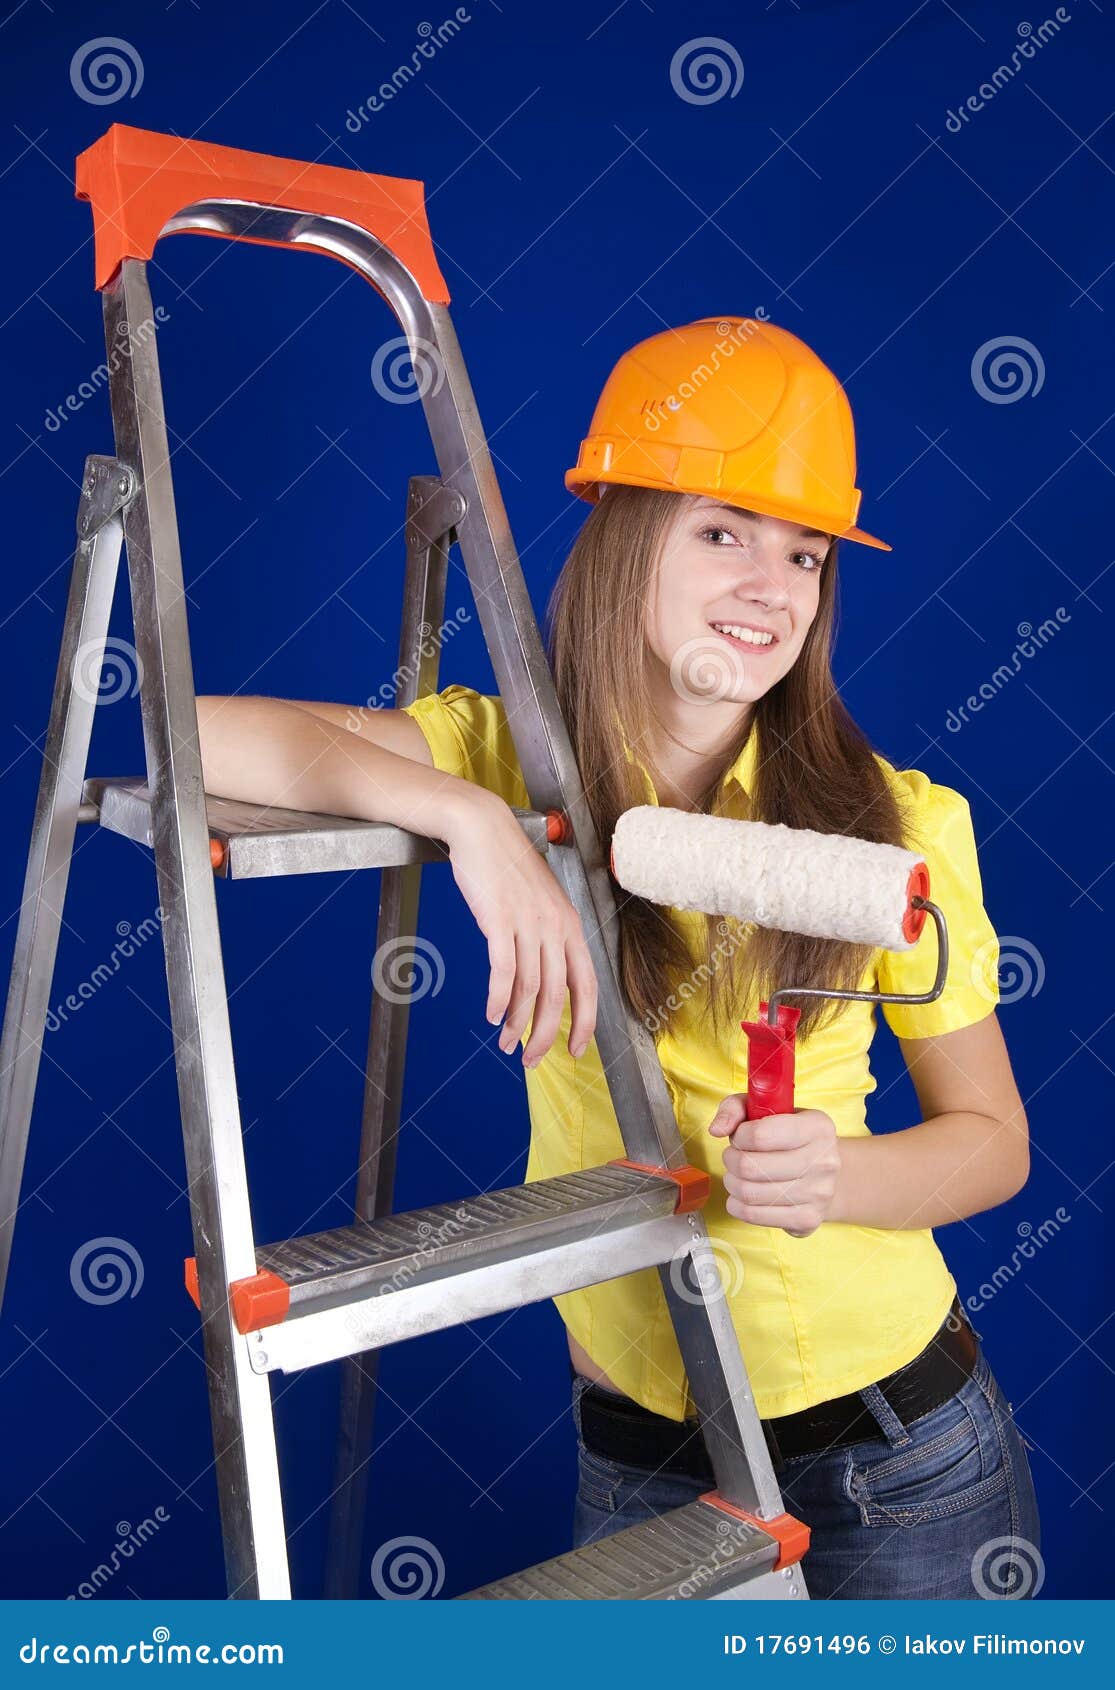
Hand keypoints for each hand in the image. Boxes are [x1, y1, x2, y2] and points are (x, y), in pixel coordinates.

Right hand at [443, 788, 597, 1066]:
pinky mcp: (500, 920)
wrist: (482, 830)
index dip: (584, 1022)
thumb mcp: (539, 903)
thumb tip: (541, 978)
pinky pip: (503, 971)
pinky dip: (499, 999)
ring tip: (507, 1044)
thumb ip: (545, 937)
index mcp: (569, 925)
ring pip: (530, 989)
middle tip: (531, 1060)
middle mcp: (555, 927)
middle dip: (546, 1035)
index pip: (586, 985)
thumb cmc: (507, 868)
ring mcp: (528, 923)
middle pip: (557, 996)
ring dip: (518, 1024)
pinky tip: (492, 1015)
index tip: (574, 1049)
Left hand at [708, 1099, 840, 1237]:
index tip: (740, 1135)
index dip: (739, 1136)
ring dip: (732, 1182)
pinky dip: (737, 1205)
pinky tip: (742, 1195)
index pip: (760, 1135)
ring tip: (737, 1175)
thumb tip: (717, 1129)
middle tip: (734, 1157)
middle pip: (751, 1167)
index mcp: (817, 1127)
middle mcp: (824, 1160)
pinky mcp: (808, 1219)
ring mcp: (818, 1193)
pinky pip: (754, 1215)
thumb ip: (735, 1109)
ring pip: (749, 1193)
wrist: (824, 1172)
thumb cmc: (789, 1136)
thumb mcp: (766, 1108)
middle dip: (731, 1160)